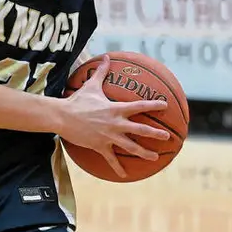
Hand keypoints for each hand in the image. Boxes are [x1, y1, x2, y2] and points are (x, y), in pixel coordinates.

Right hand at [61, 55, 169, 177]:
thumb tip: (105, 56)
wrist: (63, 116)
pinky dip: (118, 167)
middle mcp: (116, 123)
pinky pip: (111, 158)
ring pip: (131, 147)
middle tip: (168, 137)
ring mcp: (109, 136)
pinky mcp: (100, 146)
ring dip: (144, 152)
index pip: (139, 106)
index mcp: (116, 109)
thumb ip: (101, 72)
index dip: (153, 105)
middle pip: (141, 129)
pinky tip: (125, 174)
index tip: (164, 105)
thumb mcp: (91, 85)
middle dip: (156, 134)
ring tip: (155, 157)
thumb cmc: (77, 100)